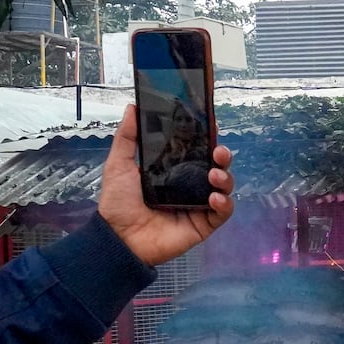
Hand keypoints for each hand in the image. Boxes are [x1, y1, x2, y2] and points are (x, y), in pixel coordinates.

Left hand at [98, 105, 234, 265]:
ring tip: (215, 175)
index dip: (206, 137)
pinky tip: (214, 198)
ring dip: (225, 178)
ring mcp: (198, 205)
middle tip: (219, 152)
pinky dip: (224, 203)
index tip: (211, 124)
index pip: (196, 149)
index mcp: (173, 169)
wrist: (118, 237)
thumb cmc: (118, 202)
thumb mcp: (119, 164)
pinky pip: (223, 212)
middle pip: (215, 166)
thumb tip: (133, 107)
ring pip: (224, 187)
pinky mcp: (203, 224)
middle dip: (223, 156)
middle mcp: (189, 184)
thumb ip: (127, 137)